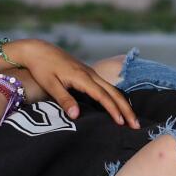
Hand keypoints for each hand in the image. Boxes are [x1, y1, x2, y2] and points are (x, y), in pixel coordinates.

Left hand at [7, 39, 138, 127]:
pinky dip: (115, 98)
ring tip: (131, 119)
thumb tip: (76, 115)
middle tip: (136, 125)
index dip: (113, 110)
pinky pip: (106, 87)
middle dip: (126, 109)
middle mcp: (90, 74)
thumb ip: (64, 99)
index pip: (103, 96)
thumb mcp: (50, 84)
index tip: (121, 123)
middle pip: (114, 92)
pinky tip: (118, 106)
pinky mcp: (88, 74)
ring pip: (112, 89)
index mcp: (82, 77)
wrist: (39, 50)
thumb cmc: (42, 68)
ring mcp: (90, 73)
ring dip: (122, 104)